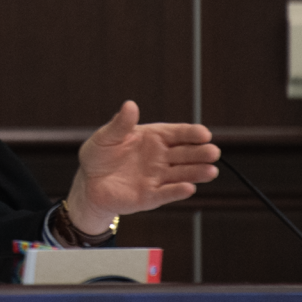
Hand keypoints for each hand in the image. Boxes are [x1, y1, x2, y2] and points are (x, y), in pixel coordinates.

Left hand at [65, 100, 219, 233]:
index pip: (177, 134)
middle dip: (200, 153)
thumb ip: (120, 124)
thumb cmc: (99, 156)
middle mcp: (161, 157)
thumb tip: (130, 105)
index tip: (204, 134)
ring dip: (197, 173)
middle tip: (213, 152)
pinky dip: (177, 191)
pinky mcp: (151, 196)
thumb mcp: (106, 136)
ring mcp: (158, 177)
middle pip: (186, 154)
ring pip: (182, 174)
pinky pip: (166, 193)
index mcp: (153, 138)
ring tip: (211, 171)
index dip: (192, 134)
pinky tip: (189, 188)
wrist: (88, 182)